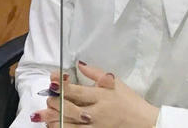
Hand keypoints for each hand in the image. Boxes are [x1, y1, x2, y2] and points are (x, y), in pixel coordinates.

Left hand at [31, 63, 159, 127]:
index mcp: (101, 96)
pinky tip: (54, 126)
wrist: (145, 123)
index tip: (51, 82)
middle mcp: (96, 113)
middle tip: (47, 98)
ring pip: (70, 125)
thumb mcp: (116, 83)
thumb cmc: (129, 102)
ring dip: (54, 120)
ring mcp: (96, 126)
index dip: (61, 87)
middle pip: (70, 109)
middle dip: (55, 103)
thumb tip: (79, 65)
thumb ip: (96, 74)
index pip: (77, 92)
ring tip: (42, 115)